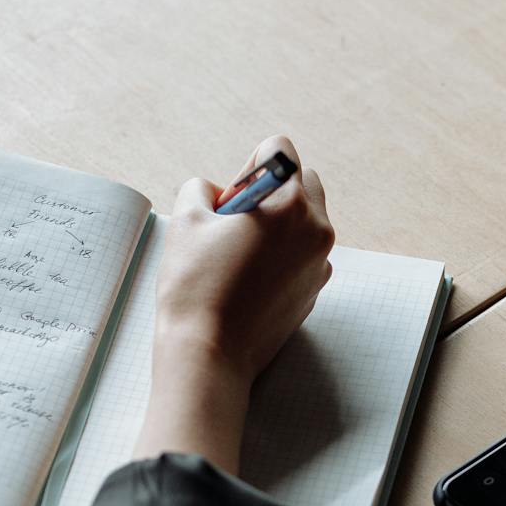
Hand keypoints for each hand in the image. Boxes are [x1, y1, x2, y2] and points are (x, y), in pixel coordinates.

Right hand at [133, 136, 334, 473]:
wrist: (210, 355)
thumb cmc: (194, 287)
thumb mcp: (186, 220)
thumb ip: (202, 188)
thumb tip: (218, 192)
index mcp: (288, 203)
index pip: (279, 150)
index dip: (247, 166)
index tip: (230, 200)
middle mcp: (316, 229)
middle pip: (303, 181)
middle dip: (272, 191)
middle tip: (236, 222)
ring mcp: (320, 262)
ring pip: (307, 220)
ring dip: (280, 222)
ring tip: (242, 253)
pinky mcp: (315, 290)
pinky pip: (305, 254)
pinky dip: (285, 254)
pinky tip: (252, 279)